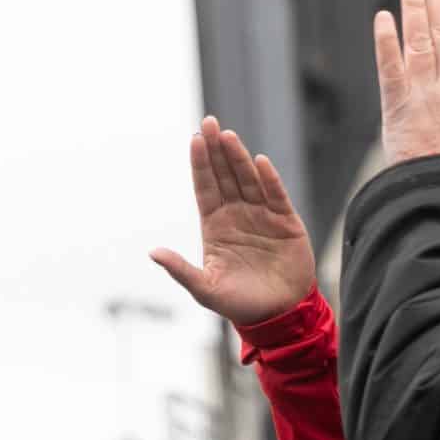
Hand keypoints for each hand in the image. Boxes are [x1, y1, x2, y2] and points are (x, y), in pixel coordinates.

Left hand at [151, 117, 317, 326]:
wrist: (278, 316)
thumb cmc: (239, 304)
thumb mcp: (205, 289)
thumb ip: (180, 270)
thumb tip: (153, 253)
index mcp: (215, 226)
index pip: (205, 188)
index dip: (200, 165)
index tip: (193, 140)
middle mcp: (237, 215)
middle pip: (225, 176)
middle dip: (216, 150)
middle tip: (208, 123)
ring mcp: (262, 215)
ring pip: (248, 180)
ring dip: (238, 158)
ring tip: (228, 137)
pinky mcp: (286, 222)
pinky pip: (276, 195)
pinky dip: (269, 179)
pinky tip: (259, 162)